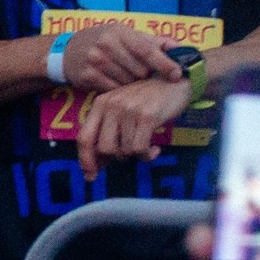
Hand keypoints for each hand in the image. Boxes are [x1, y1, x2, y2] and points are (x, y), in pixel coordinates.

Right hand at [61, 21, 182, 91]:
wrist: (68, 51)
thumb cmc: (103, 41)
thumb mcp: (125, 34)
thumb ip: (153, 41)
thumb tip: (180, 47)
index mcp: (120, 32)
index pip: (147, 50)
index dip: (164, 63)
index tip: (177, 74)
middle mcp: (106, 45)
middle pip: (140, 70)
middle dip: (145, 75)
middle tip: (142, 74)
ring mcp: (96, 61)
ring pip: (128, 82)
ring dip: (133, 84)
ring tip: (128, 77)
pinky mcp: (88, 77)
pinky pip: (114, 90)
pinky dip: (120, 89)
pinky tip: (117, 83)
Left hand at [75, 75, 191, 177]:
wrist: (175, 84)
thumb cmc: (147, 101)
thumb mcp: (121, 111)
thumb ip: (107, 133)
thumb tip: (95, 166)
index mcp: (100, 104)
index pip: (84, 137)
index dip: (85, 160)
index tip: (91, 175)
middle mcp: (111, 105)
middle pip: (104, 148)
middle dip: (116, 157)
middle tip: (130, 153)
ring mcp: (128, 110)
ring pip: (124, 150)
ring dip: (136, 155)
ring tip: (145, 146)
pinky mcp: (146, 117)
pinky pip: (140, 149)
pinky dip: (147, 155)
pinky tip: (154, 149)